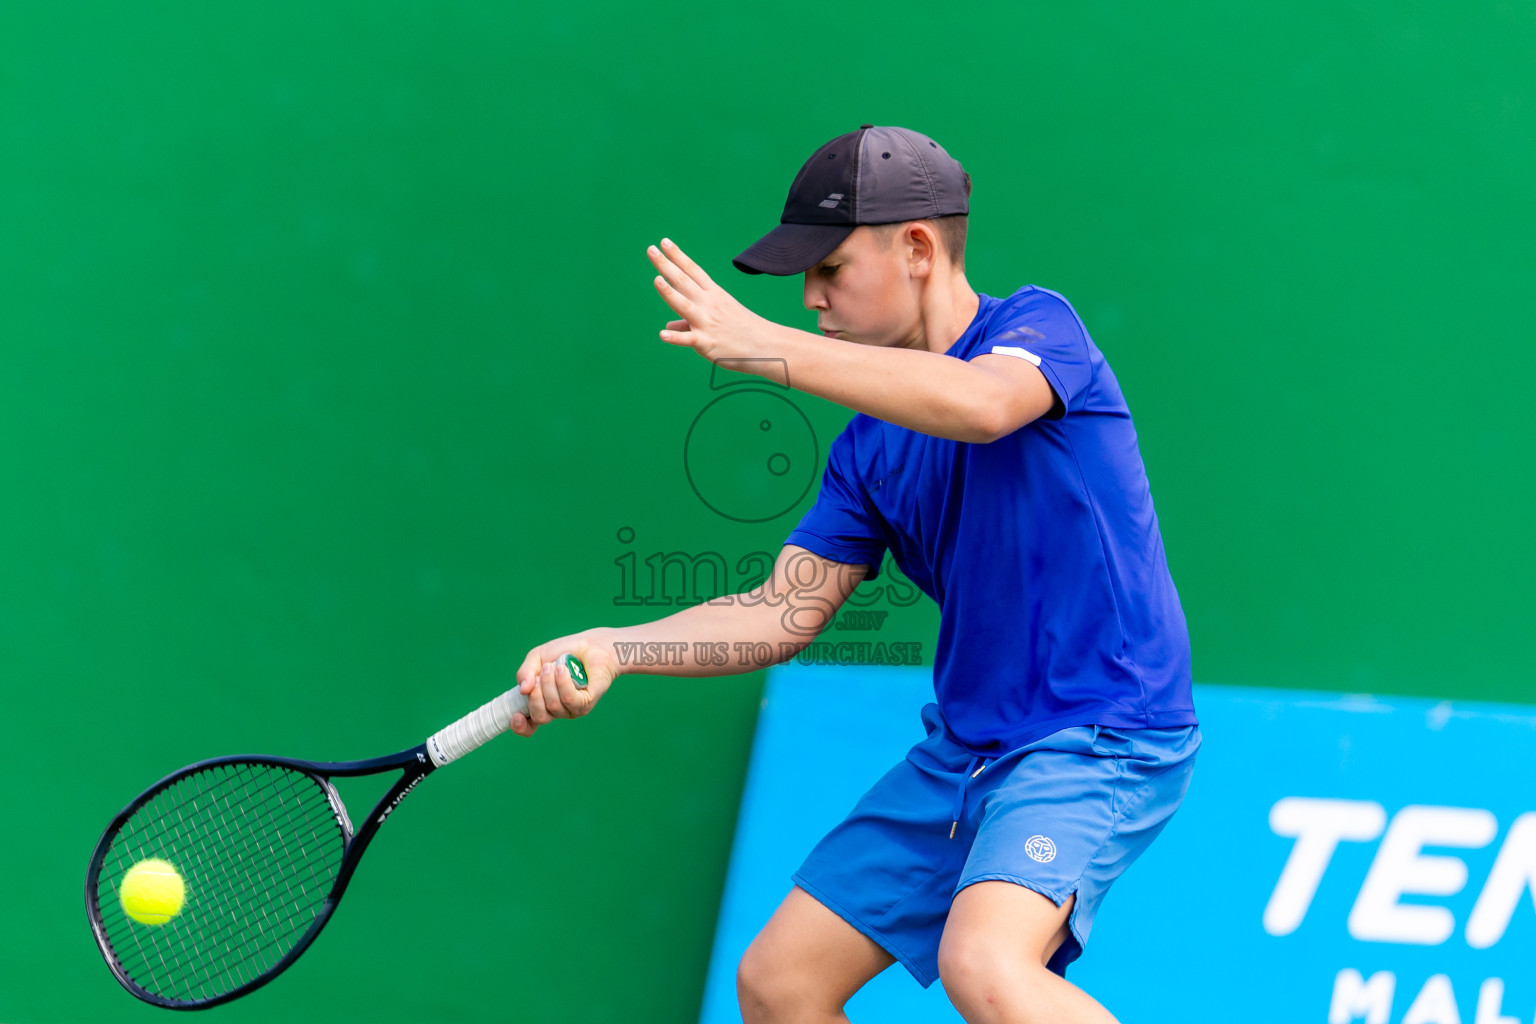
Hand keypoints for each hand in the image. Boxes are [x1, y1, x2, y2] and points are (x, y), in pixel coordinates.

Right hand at [510, 629, 617, 736]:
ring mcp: (572, 709)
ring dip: (550, 684)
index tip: (516, 716)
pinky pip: (570, 700)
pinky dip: (563, 683)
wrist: (590, 645)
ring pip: (554, 706)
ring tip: (554, 666)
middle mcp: (557, 710)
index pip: (529, 726)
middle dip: (536, 695)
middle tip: (541, 674)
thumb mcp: (537, 658)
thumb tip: (523, 690)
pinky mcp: (586, 703)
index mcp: (542, 703)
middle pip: (540, 716)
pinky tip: (564, 670)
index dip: (520, 726)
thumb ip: (525, 672)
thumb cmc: (563, 652)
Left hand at [648, 238, 779, 363]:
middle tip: (650, 250)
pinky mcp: (707, 343)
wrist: (767, 346)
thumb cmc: (742, 330)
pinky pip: (689, 339)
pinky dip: (676, 337)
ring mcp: (707, 323)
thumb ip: (689, 321)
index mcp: (714, 294)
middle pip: (684, 282)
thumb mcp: (718, 318)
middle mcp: (709, 304)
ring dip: (669, 293)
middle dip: (666, 265)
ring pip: (684, 306)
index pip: (693, 271)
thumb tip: (668, 326)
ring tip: (656, 280)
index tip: (664, 242)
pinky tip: (663, 334)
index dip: (678, 256)